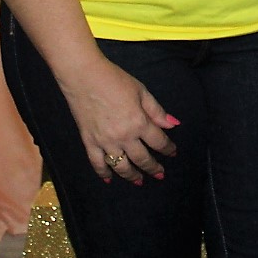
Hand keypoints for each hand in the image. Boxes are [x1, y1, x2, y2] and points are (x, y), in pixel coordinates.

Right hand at [56, 56, 177, 183]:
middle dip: (153, 168)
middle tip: (160, 174)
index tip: (173, 152)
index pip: (158, 141)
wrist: (84, 76)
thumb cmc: (114, 80)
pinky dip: (103, 173)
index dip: (168, 148)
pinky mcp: (89, 142)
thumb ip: (157, 111)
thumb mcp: (141, 91)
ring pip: (121, 166)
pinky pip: (97, 163)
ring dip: (132, 176)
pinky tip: (109, 179)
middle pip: (142, 158)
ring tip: (139, 181)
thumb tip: (173, 125)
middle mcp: (123, 136)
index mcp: (139, 122)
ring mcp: (105, 142)